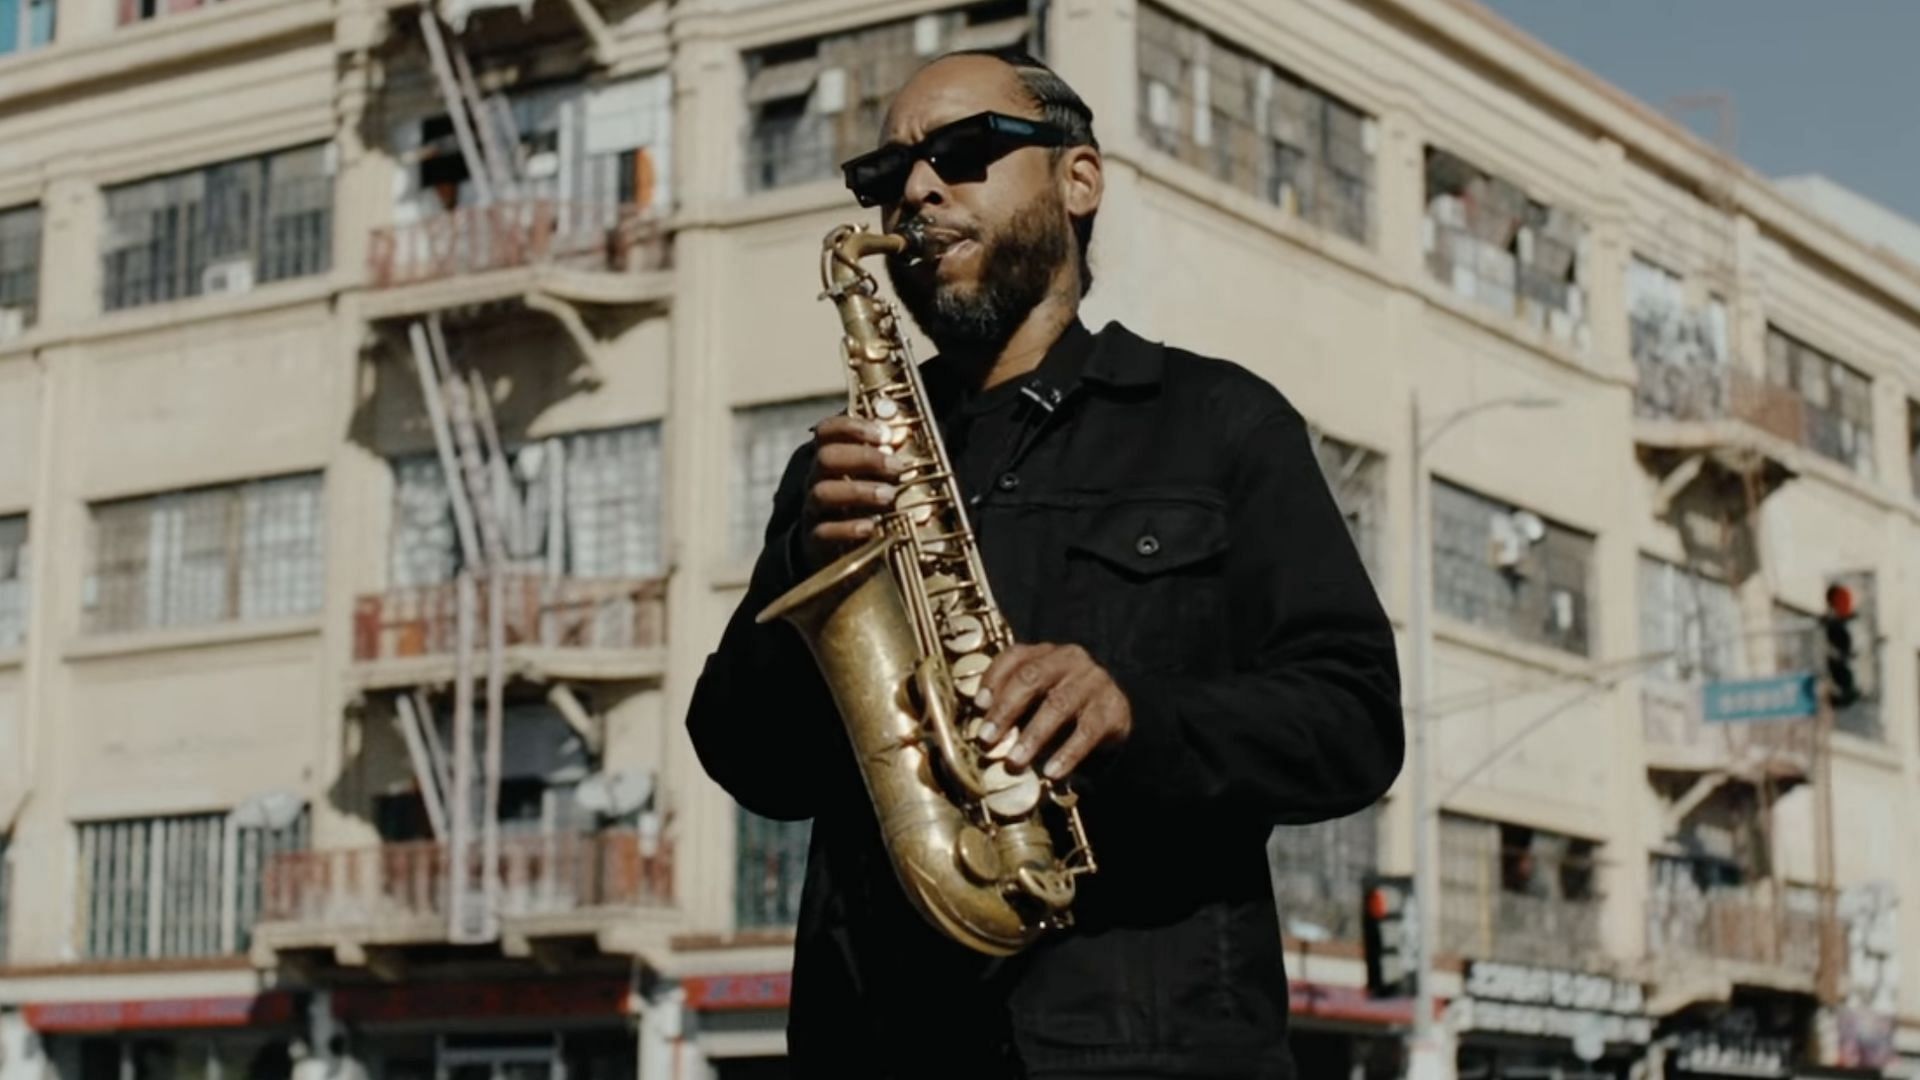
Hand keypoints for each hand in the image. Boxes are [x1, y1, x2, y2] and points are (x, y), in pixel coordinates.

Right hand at [798, 415, 906, 571]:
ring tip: (889, 496)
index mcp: (828, 458)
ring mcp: (813, 509)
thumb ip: (880, 452)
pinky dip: (848, 528)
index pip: (827, 430)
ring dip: (859, 491)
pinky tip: (871, 526)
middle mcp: (816, 479)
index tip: (886, 434)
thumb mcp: (867, 475)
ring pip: (823, 492)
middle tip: (897, 467)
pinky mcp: (814, 539)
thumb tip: (902, 430)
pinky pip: (824, 531)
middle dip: (864, 458)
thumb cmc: (858, 503)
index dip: (853, 427)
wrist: (832, 548)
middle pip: (826, 457)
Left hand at [974, 644, 1132, 780]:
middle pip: (1032, 677)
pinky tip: (1051, 772)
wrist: (1112, 720)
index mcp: (1045, 653)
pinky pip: (1087, 732)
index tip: (977, 706)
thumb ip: (1009, 706)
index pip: (1015, 656)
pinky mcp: (1113, 709)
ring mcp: (1094, 682)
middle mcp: (1070, 660)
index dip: (993, 679)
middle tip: (987, 739)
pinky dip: (1067, 754)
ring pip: (1058, 704)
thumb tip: (979, 733)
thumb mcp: (1035, 700)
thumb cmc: (1061, 709)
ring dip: (1033, 735)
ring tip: (1015, 762)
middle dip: (1006, 709)